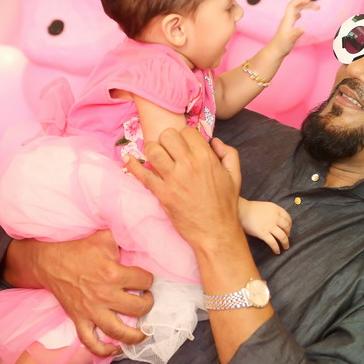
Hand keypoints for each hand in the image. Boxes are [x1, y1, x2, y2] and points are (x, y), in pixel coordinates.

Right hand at [5, 230, 153, 356]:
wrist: (49, 261)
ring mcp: (91, 310)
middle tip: (146, 300)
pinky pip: (91, 342)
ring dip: (135, 336)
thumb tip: (141, 232)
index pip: (145, 280)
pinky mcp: (79, 319)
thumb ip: (124, 236)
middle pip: (138, 308)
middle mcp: (104, 295)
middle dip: (148, 304)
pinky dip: (104, 350)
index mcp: (113, 273)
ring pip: (118, 331)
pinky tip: (116, 349)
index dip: (149, 279)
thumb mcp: (104, 236)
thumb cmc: (78, 248)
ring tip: (143, 334)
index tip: (146, 279)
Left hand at [125, 127, 243, 249]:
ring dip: (152, 150)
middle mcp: (188, 164)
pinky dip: (132, 164)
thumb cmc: (225, 205)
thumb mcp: (235, 176)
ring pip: (153, 150)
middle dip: (167, 139)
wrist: (215, 231)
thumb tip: (214, 142)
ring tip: (155, 156)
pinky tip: (128, 158)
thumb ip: (228, 154)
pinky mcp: (162, 193)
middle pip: (168, 135)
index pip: (188, 131)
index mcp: (206, 157)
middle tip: (169, 149)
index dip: (185, 136)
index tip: (184, 145)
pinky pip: (142, 174)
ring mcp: (173, 179)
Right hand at [239, 199, 291, 253]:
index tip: (289, 228)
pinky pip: (273, 243)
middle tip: (287, 237)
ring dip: (285, 242)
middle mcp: (275, 217)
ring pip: (282, 236)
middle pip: (286, 227)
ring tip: (286, 247)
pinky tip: (277, 251)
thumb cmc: (250, 209)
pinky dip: (276, 248)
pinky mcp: (263, 233)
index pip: (287, 217)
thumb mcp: (265, 207)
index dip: (290, 224)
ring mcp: (270, 226)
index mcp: (276, 209)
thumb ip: (272, 213)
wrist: (241, 210)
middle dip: (288, 234)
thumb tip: (276, 221)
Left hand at [269, 0, 319, 55]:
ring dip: (305, 7)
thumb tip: (303, 29)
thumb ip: (297, 33)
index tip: (310, 0)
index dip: (301, 0)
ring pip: (296, 10)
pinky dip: (300, 12)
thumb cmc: (282, 45)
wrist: (275, 50)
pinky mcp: (288, 26)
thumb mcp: (291, 39)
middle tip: (318, 7)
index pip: (293, 5)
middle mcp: (287, 19)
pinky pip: (294, 15)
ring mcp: (287, 22)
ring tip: (315, 9)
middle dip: (307, 4)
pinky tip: (301, 15)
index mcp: (288, 19)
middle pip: (297, 6)